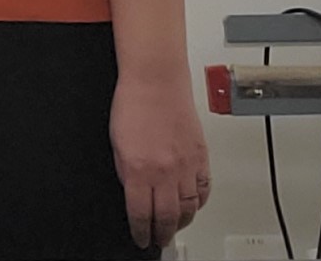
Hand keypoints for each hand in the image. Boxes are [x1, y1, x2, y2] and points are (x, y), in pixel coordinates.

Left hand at [110, 71, 210, 249]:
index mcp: (140, 169)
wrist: (155, 81)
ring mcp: (187, 165)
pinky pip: (204, 189)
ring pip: (190, 207)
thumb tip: (133, 193)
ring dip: (183, 222)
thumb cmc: (132, 105)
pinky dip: (199, 202)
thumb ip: (126, 173)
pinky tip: (193, 206)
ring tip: (176, 227)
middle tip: (160, 240)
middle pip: (169, 216)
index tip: (141, 238)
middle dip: (163, 233)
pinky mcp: (202, 157)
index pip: (141, 213)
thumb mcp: (116, 145)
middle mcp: (166, 171)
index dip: (140, 231)